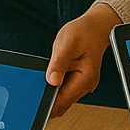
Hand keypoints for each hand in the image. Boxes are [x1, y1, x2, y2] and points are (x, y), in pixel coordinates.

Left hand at [45, 3, 120, 117]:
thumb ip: (59, 63)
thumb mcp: (68, 43)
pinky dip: (55, 88)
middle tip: (33, 92)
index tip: (34, 102)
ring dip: (51, 93)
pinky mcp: (79, 80)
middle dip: (47, 100)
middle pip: (61, 103)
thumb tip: (52, 80)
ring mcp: (83, 84)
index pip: (62, 101)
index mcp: (85, 79)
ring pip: (62, 98)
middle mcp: (85, 85)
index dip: (46, 103)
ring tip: (43, 81)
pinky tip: (51, 77)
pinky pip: (65, 90)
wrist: (96, 26)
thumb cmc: (85, 32)